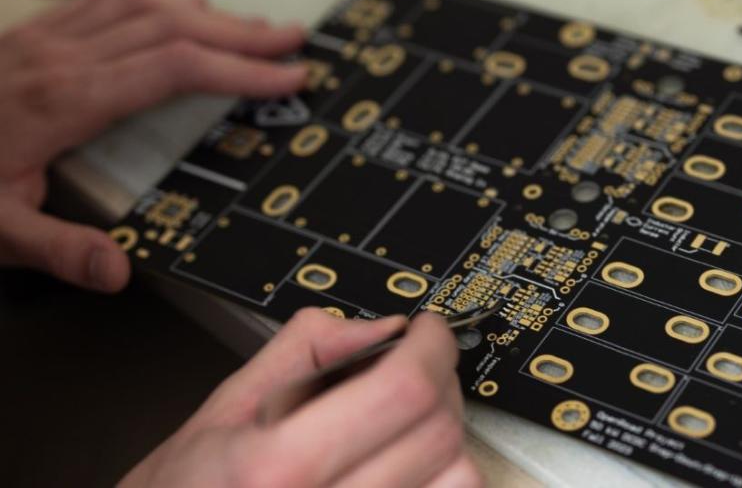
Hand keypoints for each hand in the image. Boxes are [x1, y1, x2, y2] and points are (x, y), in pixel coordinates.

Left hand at [0, 0, 306, 290]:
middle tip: (294, 40)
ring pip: (143, 7)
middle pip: (172, 27)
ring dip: (208, 13)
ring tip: (254, 25)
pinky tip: (178, 9)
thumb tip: (118, 270)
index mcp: (64, 99)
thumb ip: (56, 248)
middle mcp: (61, 56)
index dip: (239, 70)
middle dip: (242, 32)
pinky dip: (158, 1)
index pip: (173, 69)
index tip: (288, 76)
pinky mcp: (32, 36)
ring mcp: (45, 39)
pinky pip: (107, 3)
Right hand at [121, 309, 481, 487]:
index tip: (426, 330)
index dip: (430, 345)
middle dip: (440, 380)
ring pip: (460, 480)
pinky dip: (440, 480)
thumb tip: (380, 328)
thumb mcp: (222, 411)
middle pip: (439, 430)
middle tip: (418, 365)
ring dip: (448, 438)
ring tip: (408, 424)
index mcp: (278, 467)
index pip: (403, 389)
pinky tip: (407, 466)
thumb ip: (305, 352)